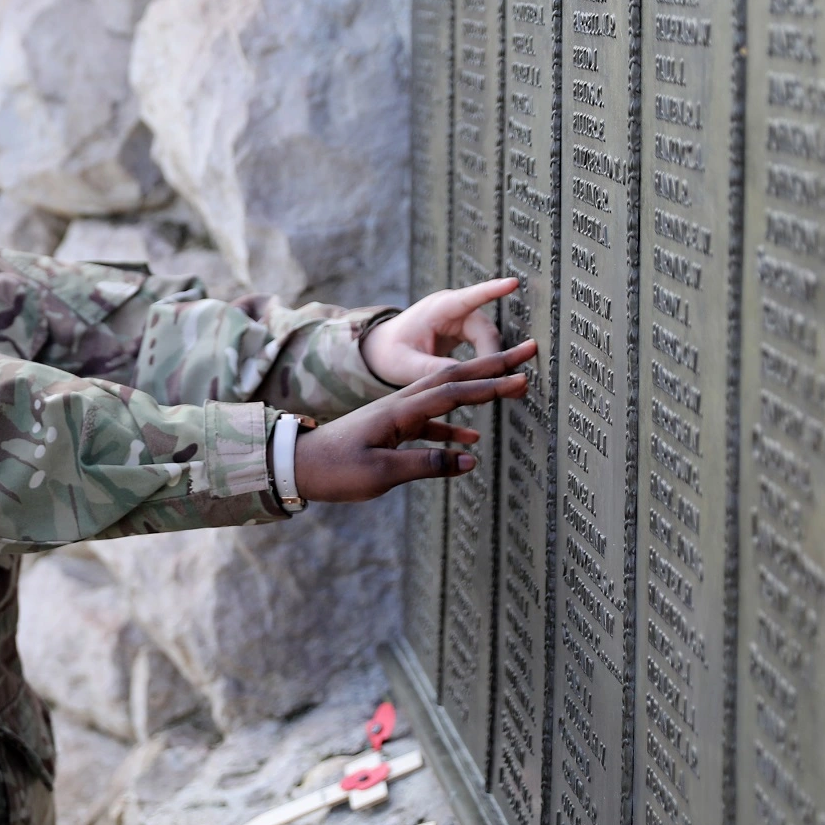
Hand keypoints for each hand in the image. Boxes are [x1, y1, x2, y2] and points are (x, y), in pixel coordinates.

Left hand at [295, 339, 537, 501]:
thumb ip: (426, 465)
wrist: (296, 465)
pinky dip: (453, 428)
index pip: (453, 390)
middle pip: (455, 379)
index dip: (490, 383)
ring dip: (478, 390)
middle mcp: (400, 404)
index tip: (522, 374)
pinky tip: (471, 442)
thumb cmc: (335, 470)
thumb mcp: (380, 473)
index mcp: (400, 410)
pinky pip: (430, 424)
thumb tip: (470, 460)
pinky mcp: (391, 430)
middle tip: (529, 351)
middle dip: (494, 365)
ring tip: (510, 385)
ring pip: (445, 396)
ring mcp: (396, 415)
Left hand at [361, 277, 517, 387]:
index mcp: (437, 308)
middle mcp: (454, 309)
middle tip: (503, 384)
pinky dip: (489, 363)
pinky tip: (494, 381)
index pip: (469, 297)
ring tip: (505, 388)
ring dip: (495, 362)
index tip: (512, 283)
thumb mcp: (406, 364)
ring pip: (489, 340)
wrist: (382, 351)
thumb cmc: (390, 353)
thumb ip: (434, 369)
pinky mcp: (465, 331)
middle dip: (495, 357)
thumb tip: (465, 378)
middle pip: (486, 331)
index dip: (492, 291)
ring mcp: (461, 319)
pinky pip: (485, 346)